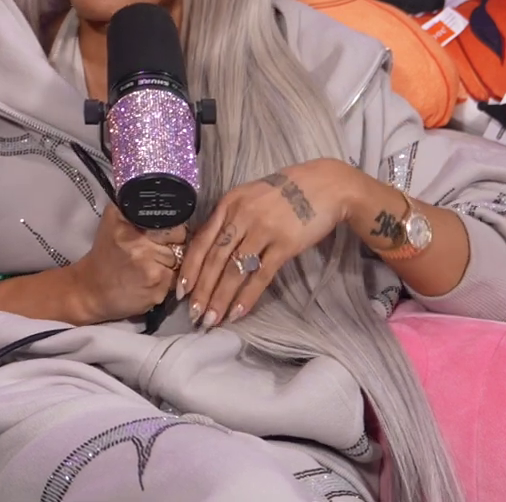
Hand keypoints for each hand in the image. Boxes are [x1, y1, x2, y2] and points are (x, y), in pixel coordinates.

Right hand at [65, 204, 187, 323]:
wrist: (90, 290)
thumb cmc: (105, 256)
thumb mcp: (112, 222)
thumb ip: (134, 209)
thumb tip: (164, 201)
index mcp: (127, 224)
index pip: (171, 221)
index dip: (170, 228)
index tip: (161, 235)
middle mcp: (138, 243)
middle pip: (179, 241)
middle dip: (172, 246)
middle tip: (152, 252)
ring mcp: (149, 267)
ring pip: (179, 261)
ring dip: (169, 265)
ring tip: (149, 267)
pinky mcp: (156, 288)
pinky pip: (175, 279)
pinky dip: (166, 281)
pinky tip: (149, 281)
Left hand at [179, 158, 364, 327]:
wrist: (325, 185)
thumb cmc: (285, 192)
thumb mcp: (249, 197)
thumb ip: (230, 219)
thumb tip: (210, 249)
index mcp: (228, 204)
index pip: (201, 241)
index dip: (189, 268)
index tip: (181, 291)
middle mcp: (241, 216)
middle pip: (214, 259)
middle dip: (202, 291)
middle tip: (194, 315)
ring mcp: (263, 230)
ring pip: (234, 270)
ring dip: (220, 298)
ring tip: (212, 320)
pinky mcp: (285, 244)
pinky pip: (260, 275)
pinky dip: (247, 296)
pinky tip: (238, 313)